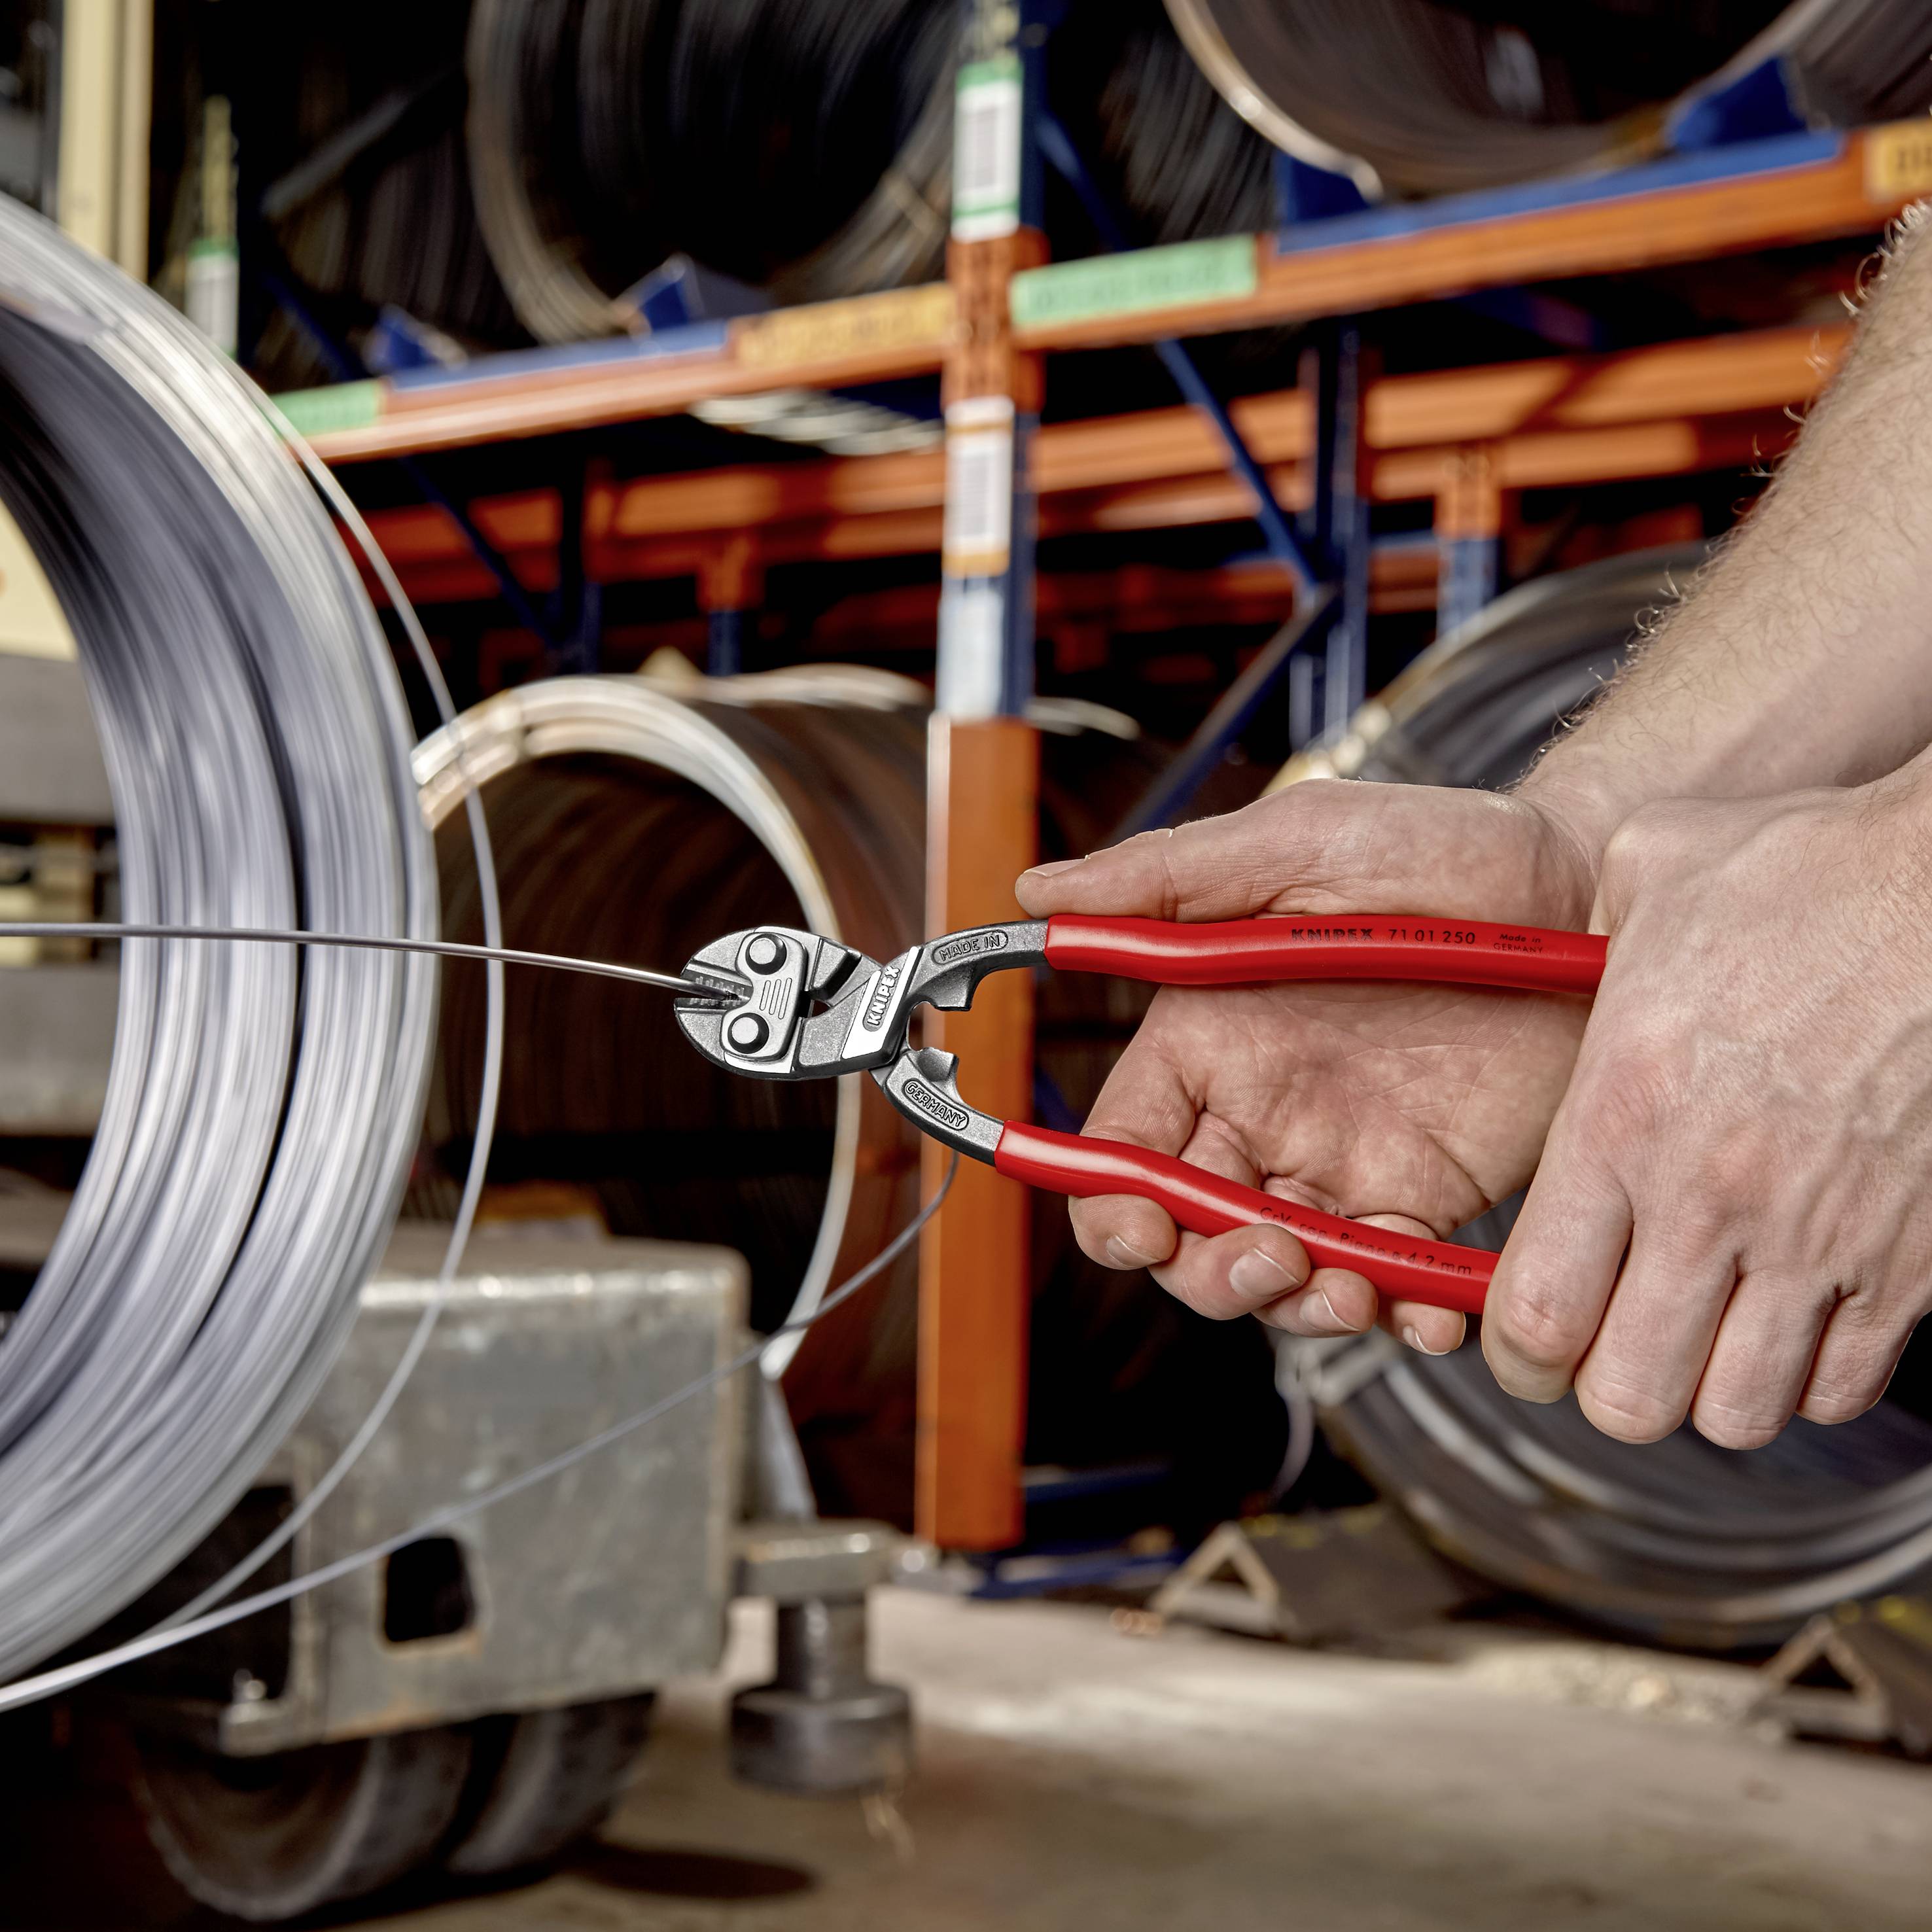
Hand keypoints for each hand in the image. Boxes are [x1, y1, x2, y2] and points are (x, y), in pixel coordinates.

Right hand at [1016, 780, 1596, 1353]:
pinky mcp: (1432, 1195)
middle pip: (1190, 1234)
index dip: (1113, 1204)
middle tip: (1271, 1255)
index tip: (1142, 1228)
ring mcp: (1347, 1161)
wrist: (1599, 891)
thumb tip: (1034, 893)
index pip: (1125, 1145)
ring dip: (1295, 1310)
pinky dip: (1403, 1319)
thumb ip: (1170, 878)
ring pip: (1282, 1277)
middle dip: (1207, 1273)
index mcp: (1210, 1038)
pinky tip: (1429, 1313)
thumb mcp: (1301, 843)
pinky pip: (1393, 1282)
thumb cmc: (1447, 847)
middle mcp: (1265, 1112)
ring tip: (1345, 1291)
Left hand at [1485, 777, 1931, 1445]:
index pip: (1534, 1311)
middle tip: (1610, 1349)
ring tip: (1703, 1338)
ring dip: (1709, 1391)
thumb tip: (1539, 943)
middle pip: (1627, 1396)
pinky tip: (1793, 1320)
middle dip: (1604, 1389)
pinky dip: (1809, 1378)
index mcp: (1622, 1116)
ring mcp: (1819, 1237)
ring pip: (1736, 1413)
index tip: (1521, 1342)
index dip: (1514, 1354)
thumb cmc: (1812, 868)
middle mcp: (1712, 1197)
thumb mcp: (1650, 874)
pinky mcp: (1913, 1260)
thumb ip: (1578, 937)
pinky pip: (1844, 1387)